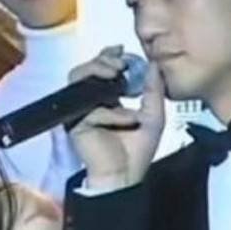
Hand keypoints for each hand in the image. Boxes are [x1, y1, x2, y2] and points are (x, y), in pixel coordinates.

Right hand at [66, 45, 165, 191]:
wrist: (124, 177)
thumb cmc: (137, 151)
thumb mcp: (153, 116)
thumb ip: (154, 90)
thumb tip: (155, 64)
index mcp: (108, 98)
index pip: (102, 68)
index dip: (110, 55)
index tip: (123, 51)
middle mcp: (92, 102)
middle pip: (86, 68)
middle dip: (103, 59)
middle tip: (121, 62)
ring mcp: (81, 111)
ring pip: (77, 78)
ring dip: (96, 70)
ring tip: (115, 73)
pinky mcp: (75, 124)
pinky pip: (89, 108)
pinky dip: (111, 112)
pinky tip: (127, 120)